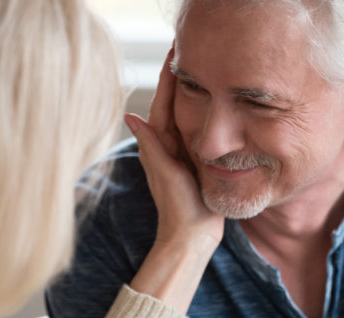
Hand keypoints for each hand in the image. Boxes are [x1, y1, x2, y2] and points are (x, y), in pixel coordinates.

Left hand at [124, 49, 223, 311]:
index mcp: (162, 146)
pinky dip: (203, 118)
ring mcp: (185, 155)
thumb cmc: (178, 207)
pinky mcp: (199, 164)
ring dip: (191, 97)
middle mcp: (171, 147)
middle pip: (174, 107)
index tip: (174, 55)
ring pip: (187, 119)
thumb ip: (152, 146)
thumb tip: (130, 116)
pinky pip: (199, 135)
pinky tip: (212, 110)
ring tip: (201, 75)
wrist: (193, 236)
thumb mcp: (166, 173)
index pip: (163, 106)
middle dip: (180, 83)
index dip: (168, 81)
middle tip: (188, 56)